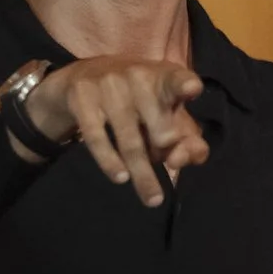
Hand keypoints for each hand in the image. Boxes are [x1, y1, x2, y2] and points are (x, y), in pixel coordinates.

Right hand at [19, 57, 206, 207]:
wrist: (81, 78)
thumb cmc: (135, 101)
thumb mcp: (163, 113)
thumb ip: (185, 141)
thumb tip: (184, 160)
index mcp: (163, 78)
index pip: (176, 79)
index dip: (184, 84)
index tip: (192, 89)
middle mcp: (136, 75)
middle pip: (156, 118)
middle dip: (165, 142)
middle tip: (172, 163)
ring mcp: (107, 84)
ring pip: (128, 137)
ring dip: (141, 170)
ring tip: (152, 198)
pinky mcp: (82, 96)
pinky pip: (96, 136)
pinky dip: (109, 160)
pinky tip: (120, 177)